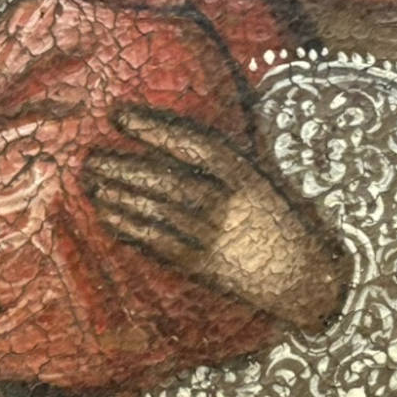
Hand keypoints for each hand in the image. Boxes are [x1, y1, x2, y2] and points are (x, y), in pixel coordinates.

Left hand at [84, 105, 345, 331]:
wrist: (307, 281)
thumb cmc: (278, 219)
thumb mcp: (261, 179)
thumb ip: (223, 157)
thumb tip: (170, 128)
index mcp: (247, 176)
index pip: (195, 145)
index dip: (154, 129)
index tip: (118, 115)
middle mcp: (230, 205)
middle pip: (168, 182)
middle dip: (124, 168)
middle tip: (89, 157)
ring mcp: (216, 238)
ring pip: (158, 213)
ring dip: (119, 196)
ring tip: (90, 182)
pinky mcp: (204, 266)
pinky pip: (159, 244)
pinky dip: (129, 228)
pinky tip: (106, 215)